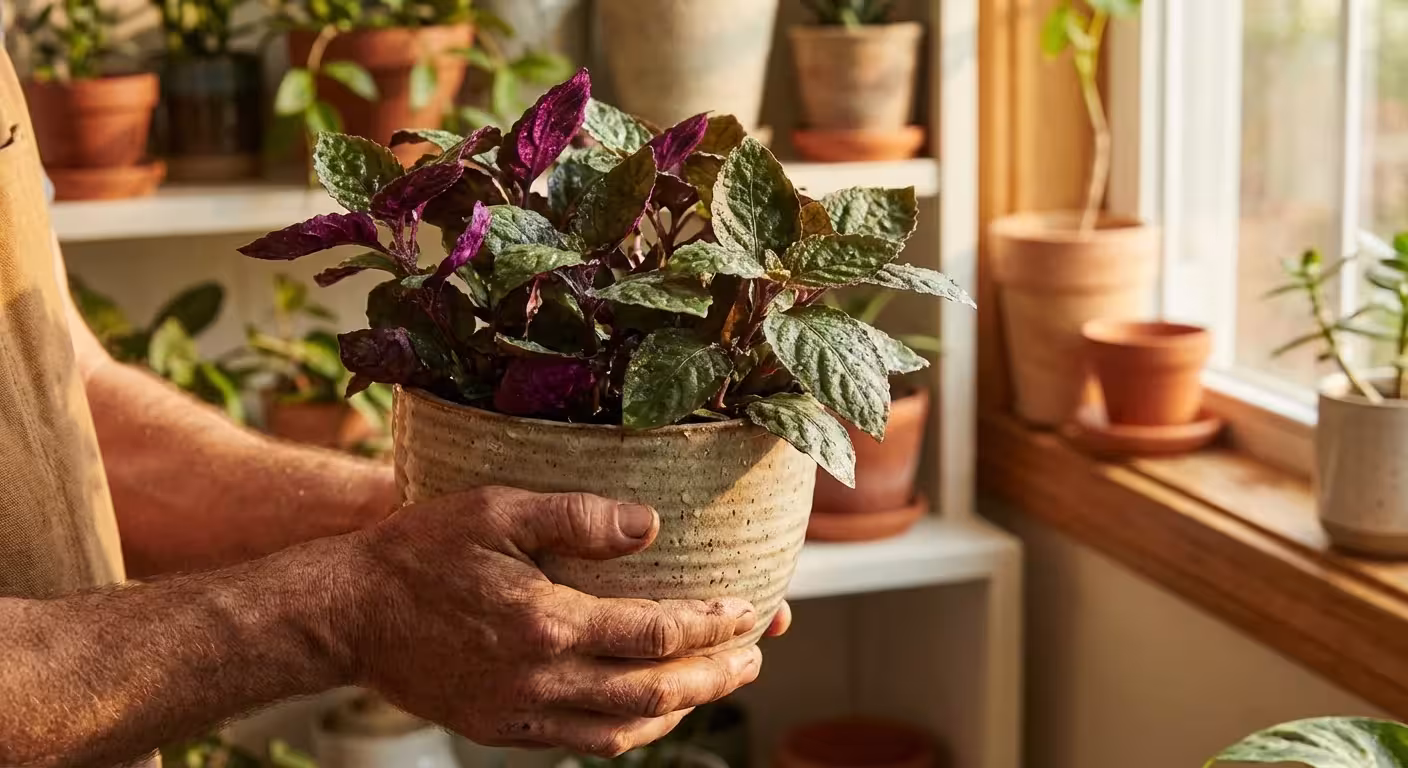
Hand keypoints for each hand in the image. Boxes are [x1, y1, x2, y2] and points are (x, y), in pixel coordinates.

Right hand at [353, 486, 765, 755]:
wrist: (347, 615)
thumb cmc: (420, 552)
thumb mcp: (495, 510)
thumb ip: (576, 516)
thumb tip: (650, 522)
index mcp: (545, 623)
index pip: (654, 634)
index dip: (711, 624)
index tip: (749, 608)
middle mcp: (540, 679)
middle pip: (654, 691)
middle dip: (716, 674)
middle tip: (756, 654)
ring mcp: (522, 713)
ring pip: (625, 728)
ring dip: (682, 707)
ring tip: (718, 680)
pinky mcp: (504, 729)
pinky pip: (586, 741)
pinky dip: (632, 727)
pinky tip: (652, 706)